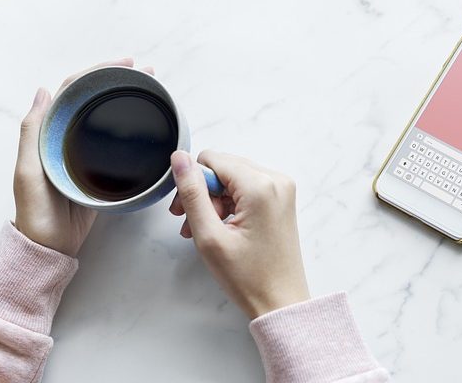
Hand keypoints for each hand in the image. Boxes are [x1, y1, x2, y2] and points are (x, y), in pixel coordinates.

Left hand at [13, 58, 154, 256]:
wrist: (51, 244)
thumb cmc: (36, 209)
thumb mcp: (29, 169)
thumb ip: (33, 131)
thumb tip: (44, 90)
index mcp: (51, 132)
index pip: (75, 92)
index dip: (98, 72)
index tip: (125, 64)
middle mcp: (69, 137)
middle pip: (96, 100)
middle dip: (120, 83)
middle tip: (148, 74)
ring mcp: (87, 152)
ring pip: (108, 119)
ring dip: (128, 102)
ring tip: (153, 91)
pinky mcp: (102, 170)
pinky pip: (117, 143)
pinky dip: (131, 130)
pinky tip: (147, 126)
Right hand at [169, 150, 309, 318]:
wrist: (281, 301)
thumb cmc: (249, 277)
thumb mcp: (209, 236)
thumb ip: (192, 193)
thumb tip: (180, 159)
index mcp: (260, 186)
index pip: (212, 160)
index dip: (193, 183)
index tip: (185, 212)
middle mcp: (276, 180)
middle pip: (223, 167)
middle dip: (203, 193)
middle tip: (192, 224)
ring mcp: (282, 189)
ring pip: (233, 178)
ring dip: (214, 200)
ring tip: (207, 231)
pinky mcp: (281, 199)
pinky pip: (247, 188)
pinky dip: (230, 204)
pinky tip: (222, 227)